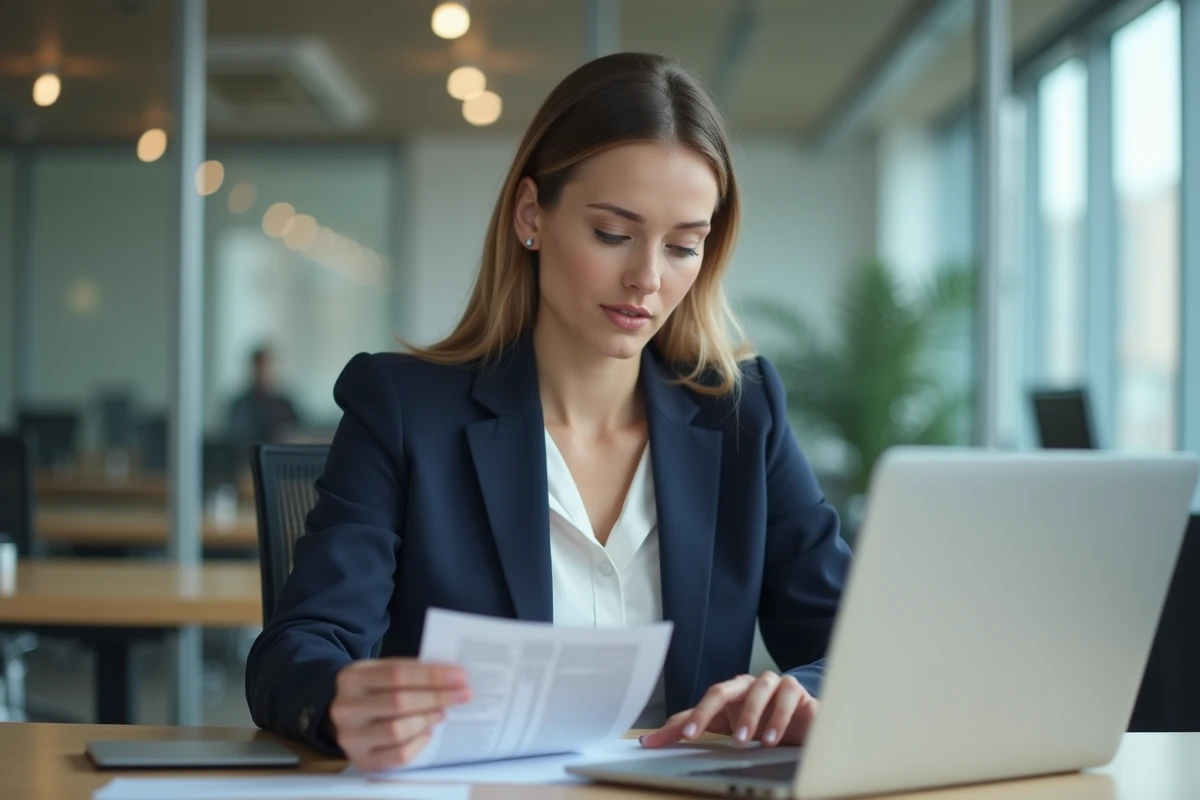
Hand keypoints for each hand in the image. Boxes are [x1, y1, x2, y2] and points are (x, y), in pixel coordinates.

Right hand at [329, 659, 470, 771]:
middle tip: (462, 694)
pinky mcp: (361, 760)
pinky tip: (428, 733)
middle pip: (399, 702)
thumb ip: (411, 671)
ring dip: (427, 720)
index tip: (459, 676)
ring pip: (398, 730)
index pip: (397, 673)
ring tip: (442, 712)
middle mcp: (346, 708)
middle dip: (436, 697)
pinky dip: (418, 743)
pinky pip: (398, 755)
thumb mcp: (381, 672)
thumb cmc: (373, 690)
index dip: (431, 675)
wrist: (345, 717)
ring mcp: (351, 738)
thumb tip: (453, 676)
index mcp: (352, 678)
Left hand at [639, 672, 816, 748]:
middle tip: (696, 734)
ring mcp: (772, 684)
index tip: (675, 738)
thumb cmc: (763, 721)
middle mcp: (747, 685)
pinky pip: (787, 697)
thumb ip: (696, 729)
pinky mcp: (796, 690)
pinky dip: (779, 717)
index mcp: (729, 693)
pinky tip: (772, 739)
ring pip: (758, 691)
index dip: (688, 719)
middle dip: (707, 711)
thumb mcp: (729, 728)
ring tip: (744, 741)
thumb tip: (650, 741)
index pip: (702, 703)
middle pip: (722, 690)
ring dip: (750, 716)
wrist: (805, 722)